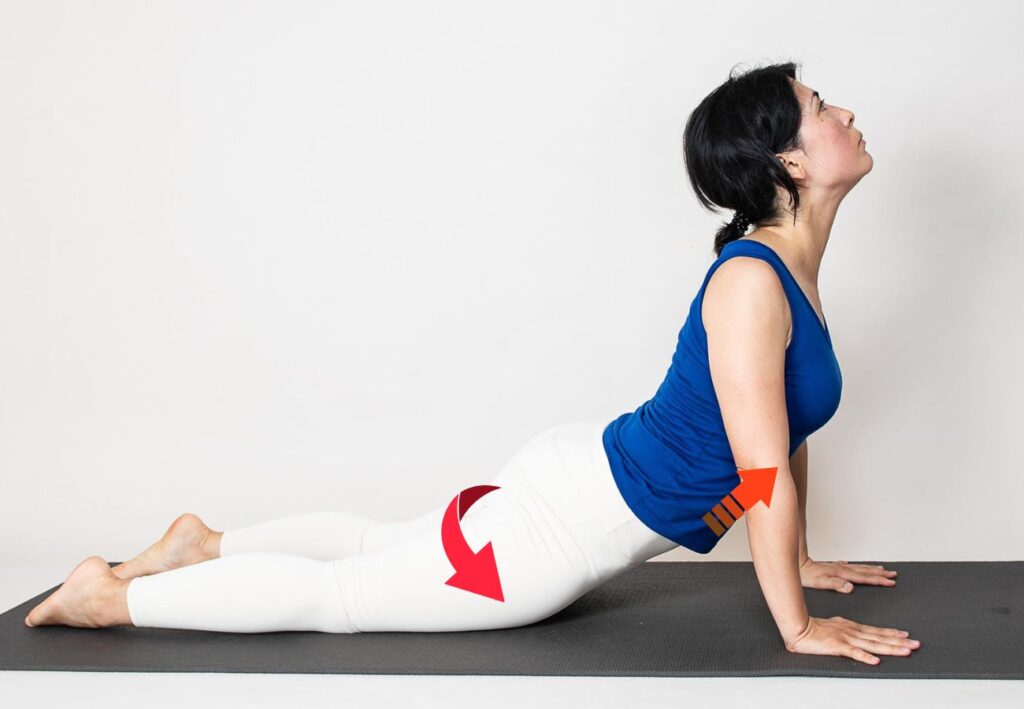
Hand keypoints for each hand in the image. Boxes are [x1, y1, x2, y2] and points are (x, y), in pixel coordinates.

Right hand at [785, 616, 920, 664]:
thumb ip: (846, 630)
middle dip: (899, 642)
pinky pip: (853, 653)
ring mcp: (846, 638)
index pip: (877, 631)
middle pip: (880, 638)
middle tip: (916, 644)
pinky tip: (876, 662)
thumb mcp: (834, 626)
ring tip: (905, 651)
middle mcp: (852, 632)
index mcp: (852, 627)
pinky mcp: (837, 646)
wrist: (798, 627)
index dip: (892, 634)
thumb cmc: (813, 628)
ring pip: (872, 645)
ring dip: (890, 648)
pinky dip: (865, 657)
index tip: (906, 636)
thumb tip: (857, 635)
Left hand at [799, 556, 897, 592]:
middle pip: (866, 571)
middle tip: (893, 575)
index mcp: (842, 574)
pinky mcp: (834, 567)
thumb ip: (836, 585)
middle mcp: (842, 569)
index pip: (864, 578)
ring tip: (883, 570)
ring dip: (872, 569)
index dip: (879, 580)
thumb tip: (850, 587)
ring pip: (860, 568)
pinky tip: (859, 568)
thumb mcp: (820, 582)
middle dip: (881, 574)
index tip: (891, 582)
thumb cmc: (806, 575)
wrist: (797, 565)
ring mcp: (839, 567)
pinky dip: (859, 567)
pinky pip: (851, 567)